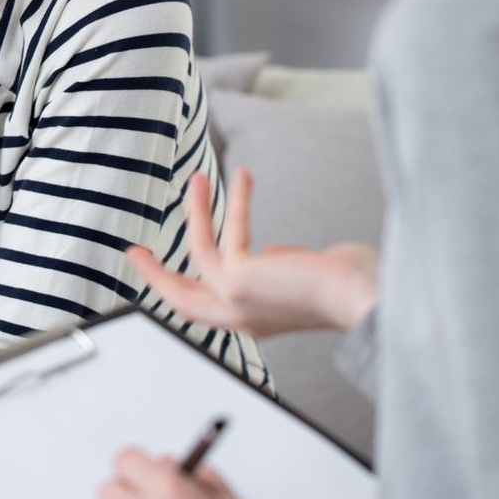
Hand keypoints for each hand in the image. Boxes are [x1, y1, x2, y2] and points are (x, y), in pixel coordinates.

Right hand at [127, 170, 378, 337]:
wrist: (364, 297)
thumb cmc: (352, 286)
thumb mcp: (305, 278)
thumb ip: (282, 266)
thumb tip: (269, 252)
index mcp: (256, 322)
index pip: (210, 310)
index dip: (188, 288)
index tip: (174, 271)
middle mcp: (241, 319)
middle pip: (181, 302)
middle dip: (154, 276)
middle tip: (133, 254)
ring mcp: (236, 302)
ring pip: (196, 257)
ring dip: (194, 215)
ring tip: (194, 178)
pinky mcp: (237, 280)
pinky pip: (224, 232)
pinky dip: (232, 200)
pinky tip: (242, 175)